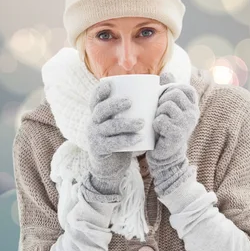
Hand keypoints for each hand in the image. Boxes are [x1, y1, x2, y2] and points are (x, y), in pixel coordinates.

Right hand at [84, 79, 144, 200]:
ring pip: (109, 127)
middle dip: (114, 105)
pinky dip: (127, 140)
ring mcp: (94, 137)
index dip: (100, 91)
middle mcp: (93, 123)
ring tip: (142, 122)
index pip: (95, 99)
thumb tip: (156, 88)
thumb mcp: (121, 123)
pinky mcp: (100, 150)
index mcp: (98, 114)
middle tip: (130, 102)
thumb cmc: (121, 138)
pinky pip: (113, 144)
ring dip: (126, 123)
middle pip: (100, 110)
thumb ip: (131, 110)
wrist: (110, 166)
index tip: (110, 85)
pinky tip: (139, 138)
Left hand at [146, 72, 199, 196]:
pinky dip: (155, 124)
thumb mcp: (169, 108)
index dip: (172, 89)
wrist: (166, 155)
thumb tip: (167, 74)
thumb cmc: (165, 128)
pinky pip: (161, 120)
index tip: (164, 99)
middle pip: (173, 94)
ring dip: (157, 112)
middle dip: (161, 100)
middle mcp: (193, 113)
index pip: (186, 88)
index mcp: (192, 106)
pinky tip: (157, 130)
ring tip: (158, 121)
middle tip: (158, 112)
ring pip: (166, 106)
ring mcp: (187, 124)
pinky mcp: (178, 134)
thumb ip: (169, 91)